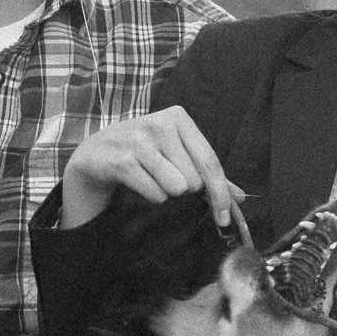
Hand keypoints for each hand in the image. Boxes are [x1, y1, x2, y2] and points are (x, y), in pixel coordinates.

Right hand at [59, 106, 238, 229]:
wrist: (96, 153)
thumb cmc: (144, 153)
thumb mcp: (176, 154)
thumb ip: (208, 174)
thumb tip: (240, 198)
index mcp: (178, 118)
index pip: (210, 161)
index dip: (220, 193)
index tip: (225, 217)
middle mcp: (159, 124)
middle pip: (194, 179)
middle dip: (184, 188)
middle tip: (166, 176)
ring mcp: (138, 140)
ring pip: (176, 187)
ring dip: (166, 192)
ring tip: (151, 177)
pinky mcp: (122, 160)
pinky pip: (155, 193)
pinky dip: (151, 196)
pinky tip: (139, 182)